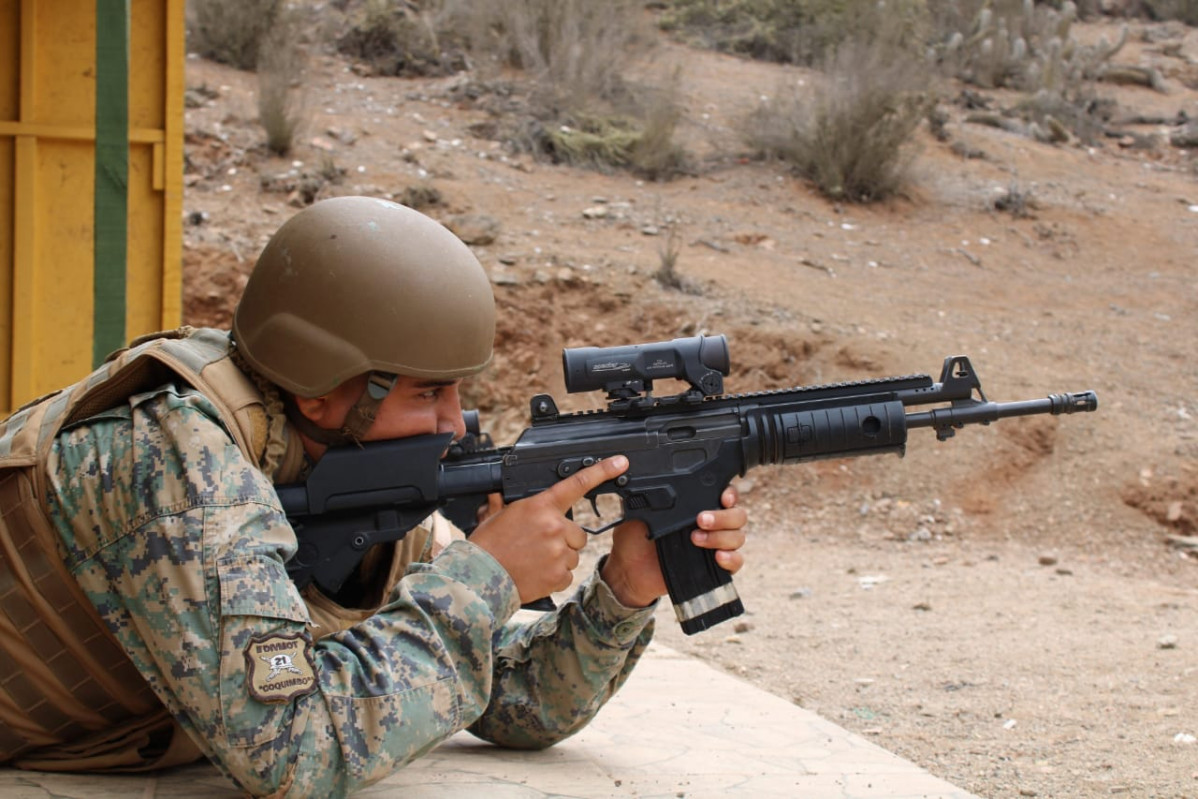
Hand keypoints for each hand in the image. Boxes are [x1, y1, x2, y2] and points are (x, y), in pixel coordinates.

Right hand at [467, 456, 628, 603]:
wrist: (480, 578)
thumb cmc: (486, 546)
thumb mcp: (495, 516)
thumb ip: (505, 504)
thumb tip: (498, 495)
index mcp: (540, 506)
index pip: (577, 484)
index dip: (602, 471)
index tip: (620, 463)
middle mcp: (554, 526)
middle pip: (578, 532)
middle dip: (564, 539)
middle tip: (539, 546)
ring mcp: (559, 552)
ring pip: (573, 554)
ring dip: (560, 558)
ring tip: (534, 561)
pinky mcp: (559, 575)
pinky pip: (567, 574)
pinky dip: (555, 577)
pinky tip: (537, 575)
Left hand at [601, 485, 746, 607]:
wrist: (630, 570)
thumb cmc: (636, 537)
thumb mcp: (642, 511)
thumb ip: (653, 496)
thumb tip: (653, 480)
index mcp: (699, 505)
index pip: (727, 495)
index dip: (730, 494)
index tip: (722, 496)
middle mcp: (713, 523)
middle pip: (737, 515)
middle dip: (722, 516)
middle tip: (701, 520)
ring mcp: (716, 545)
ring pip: (738, 537)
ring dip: (721, 536)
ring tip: (696, 538)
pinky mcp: (716, 567)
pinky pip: (737, 562)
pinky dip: (732, 558)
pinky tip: (718, 557)